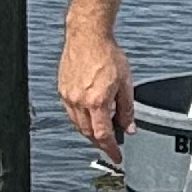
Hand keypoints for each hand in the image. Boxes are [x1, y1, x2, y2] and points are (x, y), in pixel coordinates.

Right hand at [59, 29, 132, 151]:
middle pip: (88, 133)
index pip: (103, 135)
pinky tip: (88, 116)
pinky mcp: (62, 90)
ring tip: (100, 131)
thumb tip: (129, 126)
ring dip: (89, 132)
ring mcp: (68, 96)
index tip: (116, 156)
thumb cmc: (106, 53)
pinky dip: (80, 119)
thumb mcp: (126, 83)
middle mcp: (79, 100)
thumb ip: (127, 109)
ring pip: (77, 125)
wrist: (87, 36)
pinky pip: (70, 113)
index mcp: (97, 101)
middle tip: (110, 145)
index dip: (111, 149)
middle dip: (100, 142)